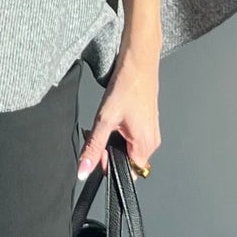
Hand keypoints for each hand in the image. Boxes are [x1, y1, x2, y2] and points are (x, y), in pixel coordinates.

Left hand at [77, 47, 160, 179]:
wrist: (138, 62)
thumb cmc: (127, 86)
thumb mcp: (104, 119)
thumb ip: (93, 148)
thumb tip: (84, 170)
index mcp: (145, 145)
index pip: (127, 173)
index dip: (109, 166)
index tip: (98, 150)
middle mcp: (151, 142)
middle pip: (126, 162)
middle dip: (108, 152)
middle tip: (97, 133)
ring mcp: (150, 133)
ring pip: (127, 149)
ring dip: (112, 141)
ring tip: (106, 122)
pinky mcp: (147, 124)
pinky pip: (132, 138)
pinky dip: (118, 133)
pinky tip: (113, 117)